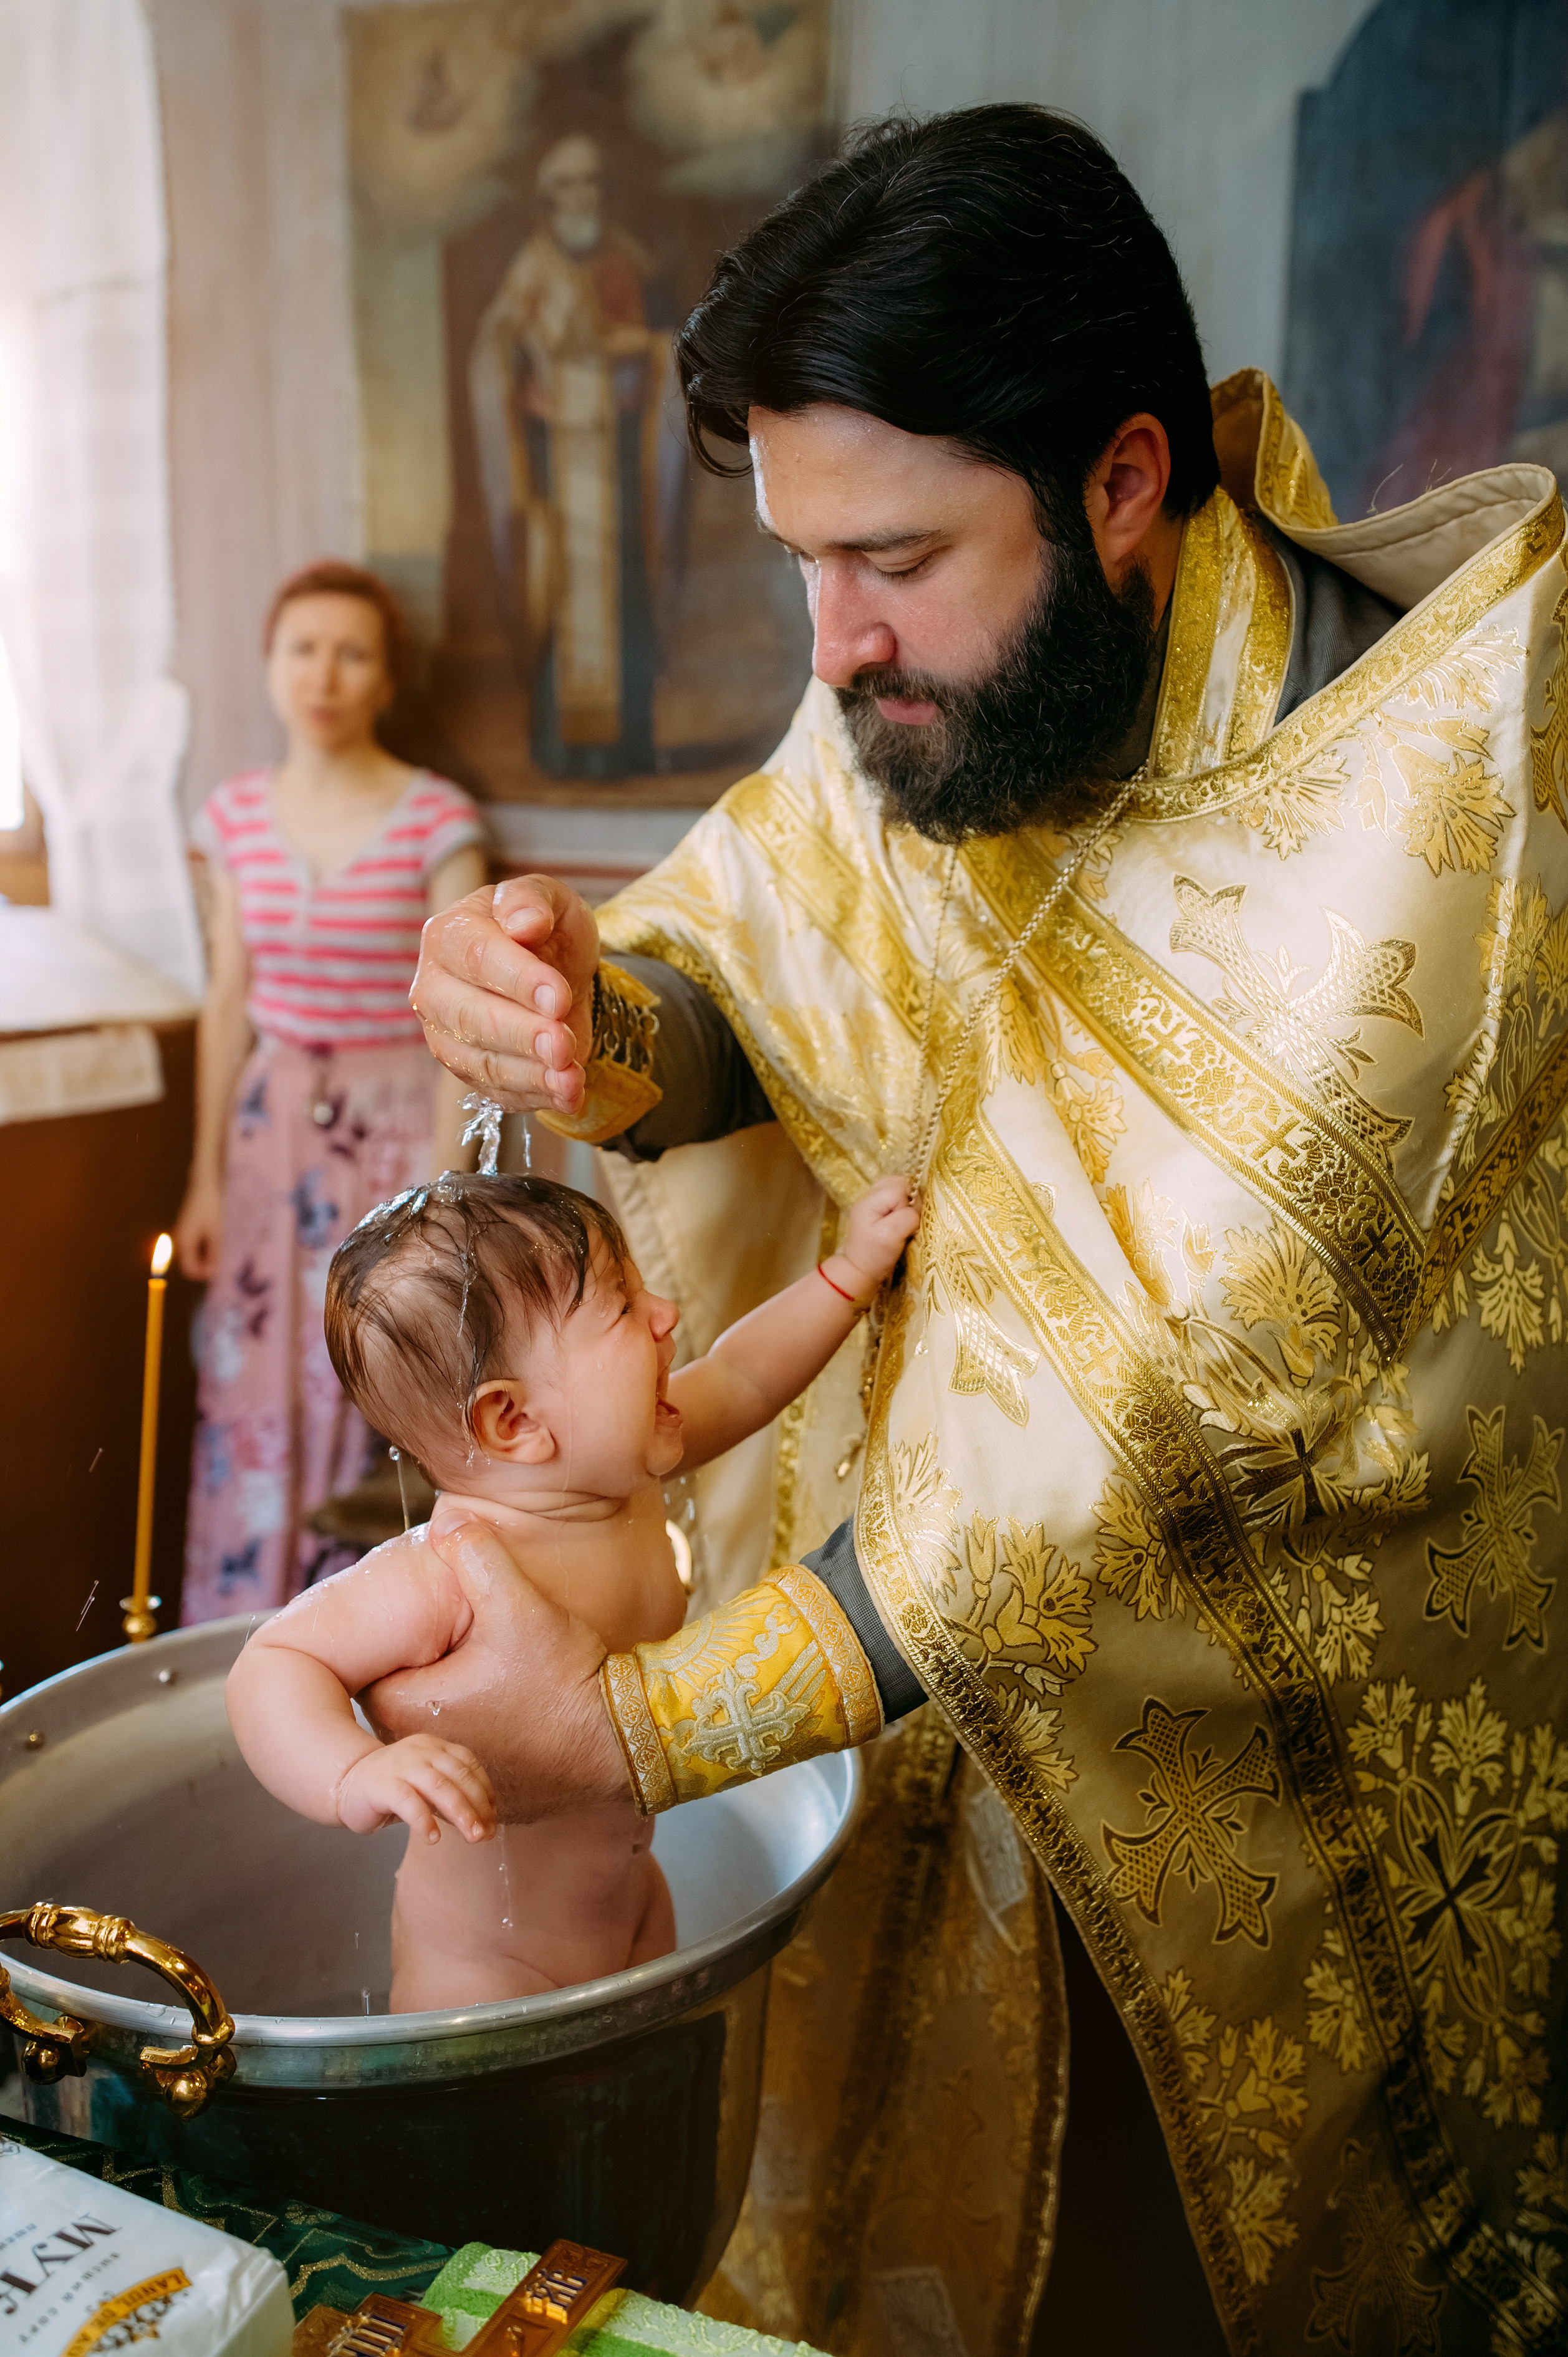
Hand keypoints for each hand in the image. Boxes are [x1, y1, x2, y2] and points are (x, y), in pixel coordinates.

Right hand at [175, 1174, 223, 1281]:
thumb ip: (214, 1254)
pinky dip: (208, 1246)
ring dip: (209, 1255)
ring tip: (222, 1242)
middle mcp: (181, 1239)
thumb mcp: (217, 1232)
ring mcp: (185, 1233)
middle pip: (192, 1263)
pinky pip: (198, 1245)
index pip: (189, 1270)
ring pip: (196, 1254)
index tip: (220, 1269)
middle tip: (224, 1254)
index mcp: (185, 1241)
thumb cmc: (212, 1207)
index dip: (204, 1274)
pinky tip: (218, 1236)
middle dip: (207, 1264)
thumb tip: (212, 1273)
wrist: (206, 1185)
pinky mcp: (190, 1229)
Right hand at [335, 1733, 496, 1843]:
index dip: (486, 1792)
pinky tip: (433, 1838)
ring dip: (461, 1812)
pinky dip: (424, 1820)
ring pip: (439, 1786)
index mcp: (435, 1747)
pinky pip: (408, 1801)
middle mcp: (421, 1750)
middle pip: (459, 1775)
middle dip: (478, 1806)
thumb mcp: (427, 1790)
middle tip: (486, 1833)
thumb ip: (452, 1801)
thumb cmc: (394, 1789)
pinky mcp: (381, 1784)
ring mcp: (400, 1765)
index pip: (470, 1765)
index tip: (493, 1818)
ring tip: (472, 1836)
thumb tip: (484, 1827)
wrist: (346, 1783)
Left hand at [360, 1518, 630, 1820]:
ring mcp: (456, 1776)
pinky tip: (514, 1708)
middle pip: (400, 1694)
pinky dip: (485, 1731)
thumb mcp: (517, 1604)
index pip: (371, 1665)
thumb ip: (476, 1555)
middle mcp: (421, 1751)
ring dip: (452, 1701)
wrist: (624, 1741)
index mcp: (406, 1708)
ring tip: (487, 1672)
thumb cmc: (563, 1675)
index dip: (396, 1638)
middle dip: (424, 1666)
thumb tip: (447, 1520)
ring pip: (435, 1726)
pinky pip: (471, 1752)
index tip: (422, 1623)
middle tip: (458, 1641)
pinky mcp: (493, 1795)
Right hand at [409, 876, 599, 1113]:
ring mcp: (446, 1035)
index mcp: (448, 935)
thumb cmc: (545, 929)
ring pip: (481, 1062)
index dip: (518, 980)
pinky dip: (535, 1096)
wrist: (553, 970)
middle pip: (470, 1017)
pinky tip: (568, 1093)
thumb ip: (533, 902)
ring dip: (530, 1075)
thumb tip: (525, 923)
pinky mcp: (469, 1071)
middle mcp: (435, 988)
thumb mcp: (550, 899)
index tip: (559, 997)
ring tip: (571, 1079)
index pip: (476, 957)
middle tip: (562, 1044)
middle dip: (521, 1034)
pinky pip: (497, 1092)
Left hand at [839, 1174, 921, 1290]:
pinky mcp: (879, 1206)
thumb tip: (916, 1208)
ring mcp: (874, 1199)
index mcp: (869, 1200)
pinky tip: (898, 1220)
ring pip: (901, 1187)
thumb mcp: (892, 1237)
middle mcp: (870, 1195)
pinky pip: (898, 1196)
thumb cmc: (875, 1256)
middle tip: (905, 1221)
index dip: (909, 1204)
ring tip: (901, 1221)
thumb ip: (907, 1217)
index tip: (905, 1224)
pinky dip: (903, 1205)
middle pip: (901, 1182)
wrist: (860, 1269)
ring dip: (906, 1202)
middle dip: (909, 1199)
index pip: (900, 1187)